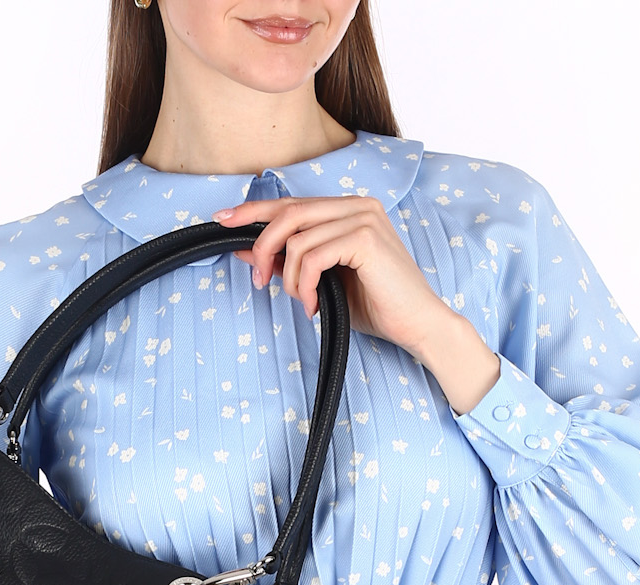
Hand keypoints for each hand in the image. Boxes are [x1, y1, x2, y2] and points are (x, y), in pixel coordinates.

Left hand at [213, 195, 500, 414]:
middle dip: (262, 246)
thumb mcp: (321, 282)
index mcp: (347, 209)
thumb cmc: (375, 306)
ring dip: (288, 276)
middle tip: (257, 281)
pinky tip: (314, 304)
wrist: (416, 325)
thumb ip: (287, 262)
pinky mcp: (366, 238)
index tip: (222, 222)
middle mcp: (356, 205)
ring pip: (297, 237)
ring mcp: (363, 218)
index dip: (252, 211)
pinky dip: (305, 284)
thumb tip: (244, 249)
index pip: (291, 203)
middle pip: (288, 212)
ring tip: (302, 301)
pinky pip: (313, 255)